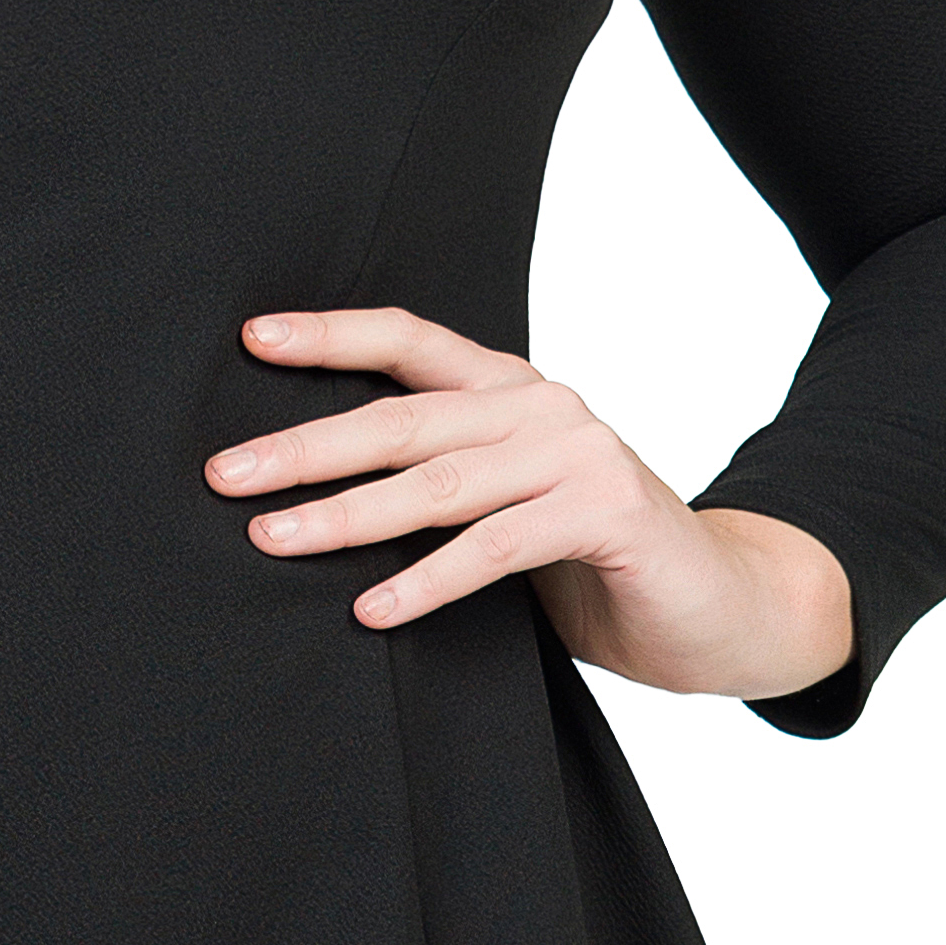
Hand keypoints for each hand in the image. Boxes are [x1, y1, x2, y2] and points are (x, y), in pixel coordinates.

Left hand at [208, 306, 852, 701]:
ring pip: (438, 482)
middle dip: (305, 447)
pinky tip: (373, 607)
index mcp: (509, 391)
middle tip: (227, 474)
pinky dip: (427, 579)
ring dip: (347, 515)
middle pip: (402, 417)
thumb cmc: (594, 559)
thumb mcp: (507, 506)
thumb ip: (439, 485)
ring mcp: (577, 452)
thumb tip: (306, 499)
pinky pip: (494, 546)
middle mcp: (540, 406)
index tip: (250, 340)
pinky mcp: (604, 512)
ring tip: (274, 539)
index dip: (330, 337)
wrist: (718, 602)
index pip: (408, 342)